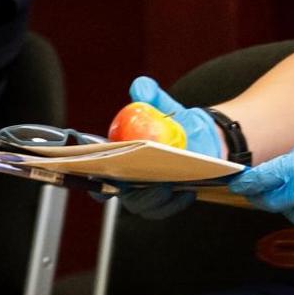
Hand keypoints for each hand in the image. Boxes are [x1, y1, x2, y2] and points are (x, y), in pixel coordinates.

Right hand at [110, 76, 220, 220]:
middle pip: (124, 195)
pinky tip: (188, 191)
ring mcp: (146, 192)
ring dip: (156, 201)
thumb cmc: (171, 121)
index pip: (98, 175)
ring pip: (144, 206)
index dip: (94, 182)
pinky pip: (165, 208)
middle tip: (152, 183)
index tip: (101, 180)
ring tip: (170, 186)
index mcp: (119, 158)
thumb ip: (150, 95)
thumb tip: (140, 86)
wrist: (198, 134)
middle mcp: (128, 179)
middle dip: (135, 193)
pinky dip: (175, 203)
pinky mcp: (166, 199)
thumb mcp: (162, 105)